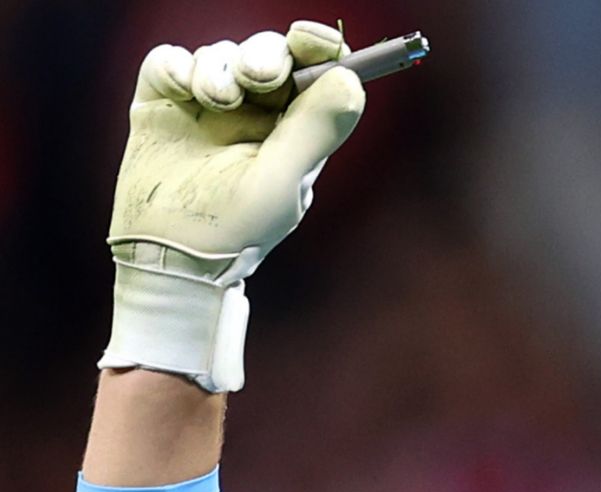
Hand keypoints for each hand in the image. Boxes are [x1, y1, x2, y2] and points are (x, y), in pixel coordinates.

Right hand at [100, 22, 364, 392]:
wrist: (173, 254)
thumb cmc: (239, 228)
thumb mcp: (283, 181)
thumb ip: (315, 129)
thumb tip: (350, 79)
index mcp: (296, 126)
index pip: (315, 70)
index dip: (318, 46)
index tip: (315, 39)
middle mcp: (256, 110)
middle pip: (268, 51)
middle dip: (265, 54)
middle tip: (259, 78)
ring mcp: (207, 103)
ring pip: (219, 52)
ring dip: (219, 67)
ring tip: (214, 100)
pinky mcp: (162, 102)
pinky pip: (169, 59)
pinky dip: (175, 65)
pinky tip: (182, 90)